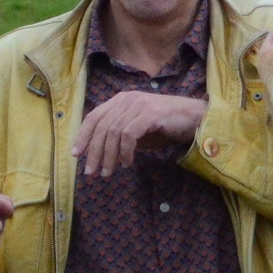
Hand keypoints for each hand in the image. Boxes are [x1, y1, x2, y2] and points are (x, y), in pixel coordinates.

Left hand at [73, 91, 206, 177]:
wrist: (196, 119)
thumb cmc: (166, 126)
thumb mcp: (137, 130)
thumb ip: (119, 136)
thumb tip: (97, 153)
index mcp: (121, 100)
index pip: (93, 116)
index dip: (83, 136)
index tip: (76, 155)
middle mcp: (127, 99)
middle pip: (101, 127)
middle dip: (94, 152)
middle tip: (91, 172)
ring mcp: (139, 105)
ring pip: (113, 133)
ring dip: (108, 156)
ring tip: (108, 173)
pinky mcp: (150, 114)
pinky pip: (129, 135)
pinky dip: (125, 152)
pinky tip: (128, 163)